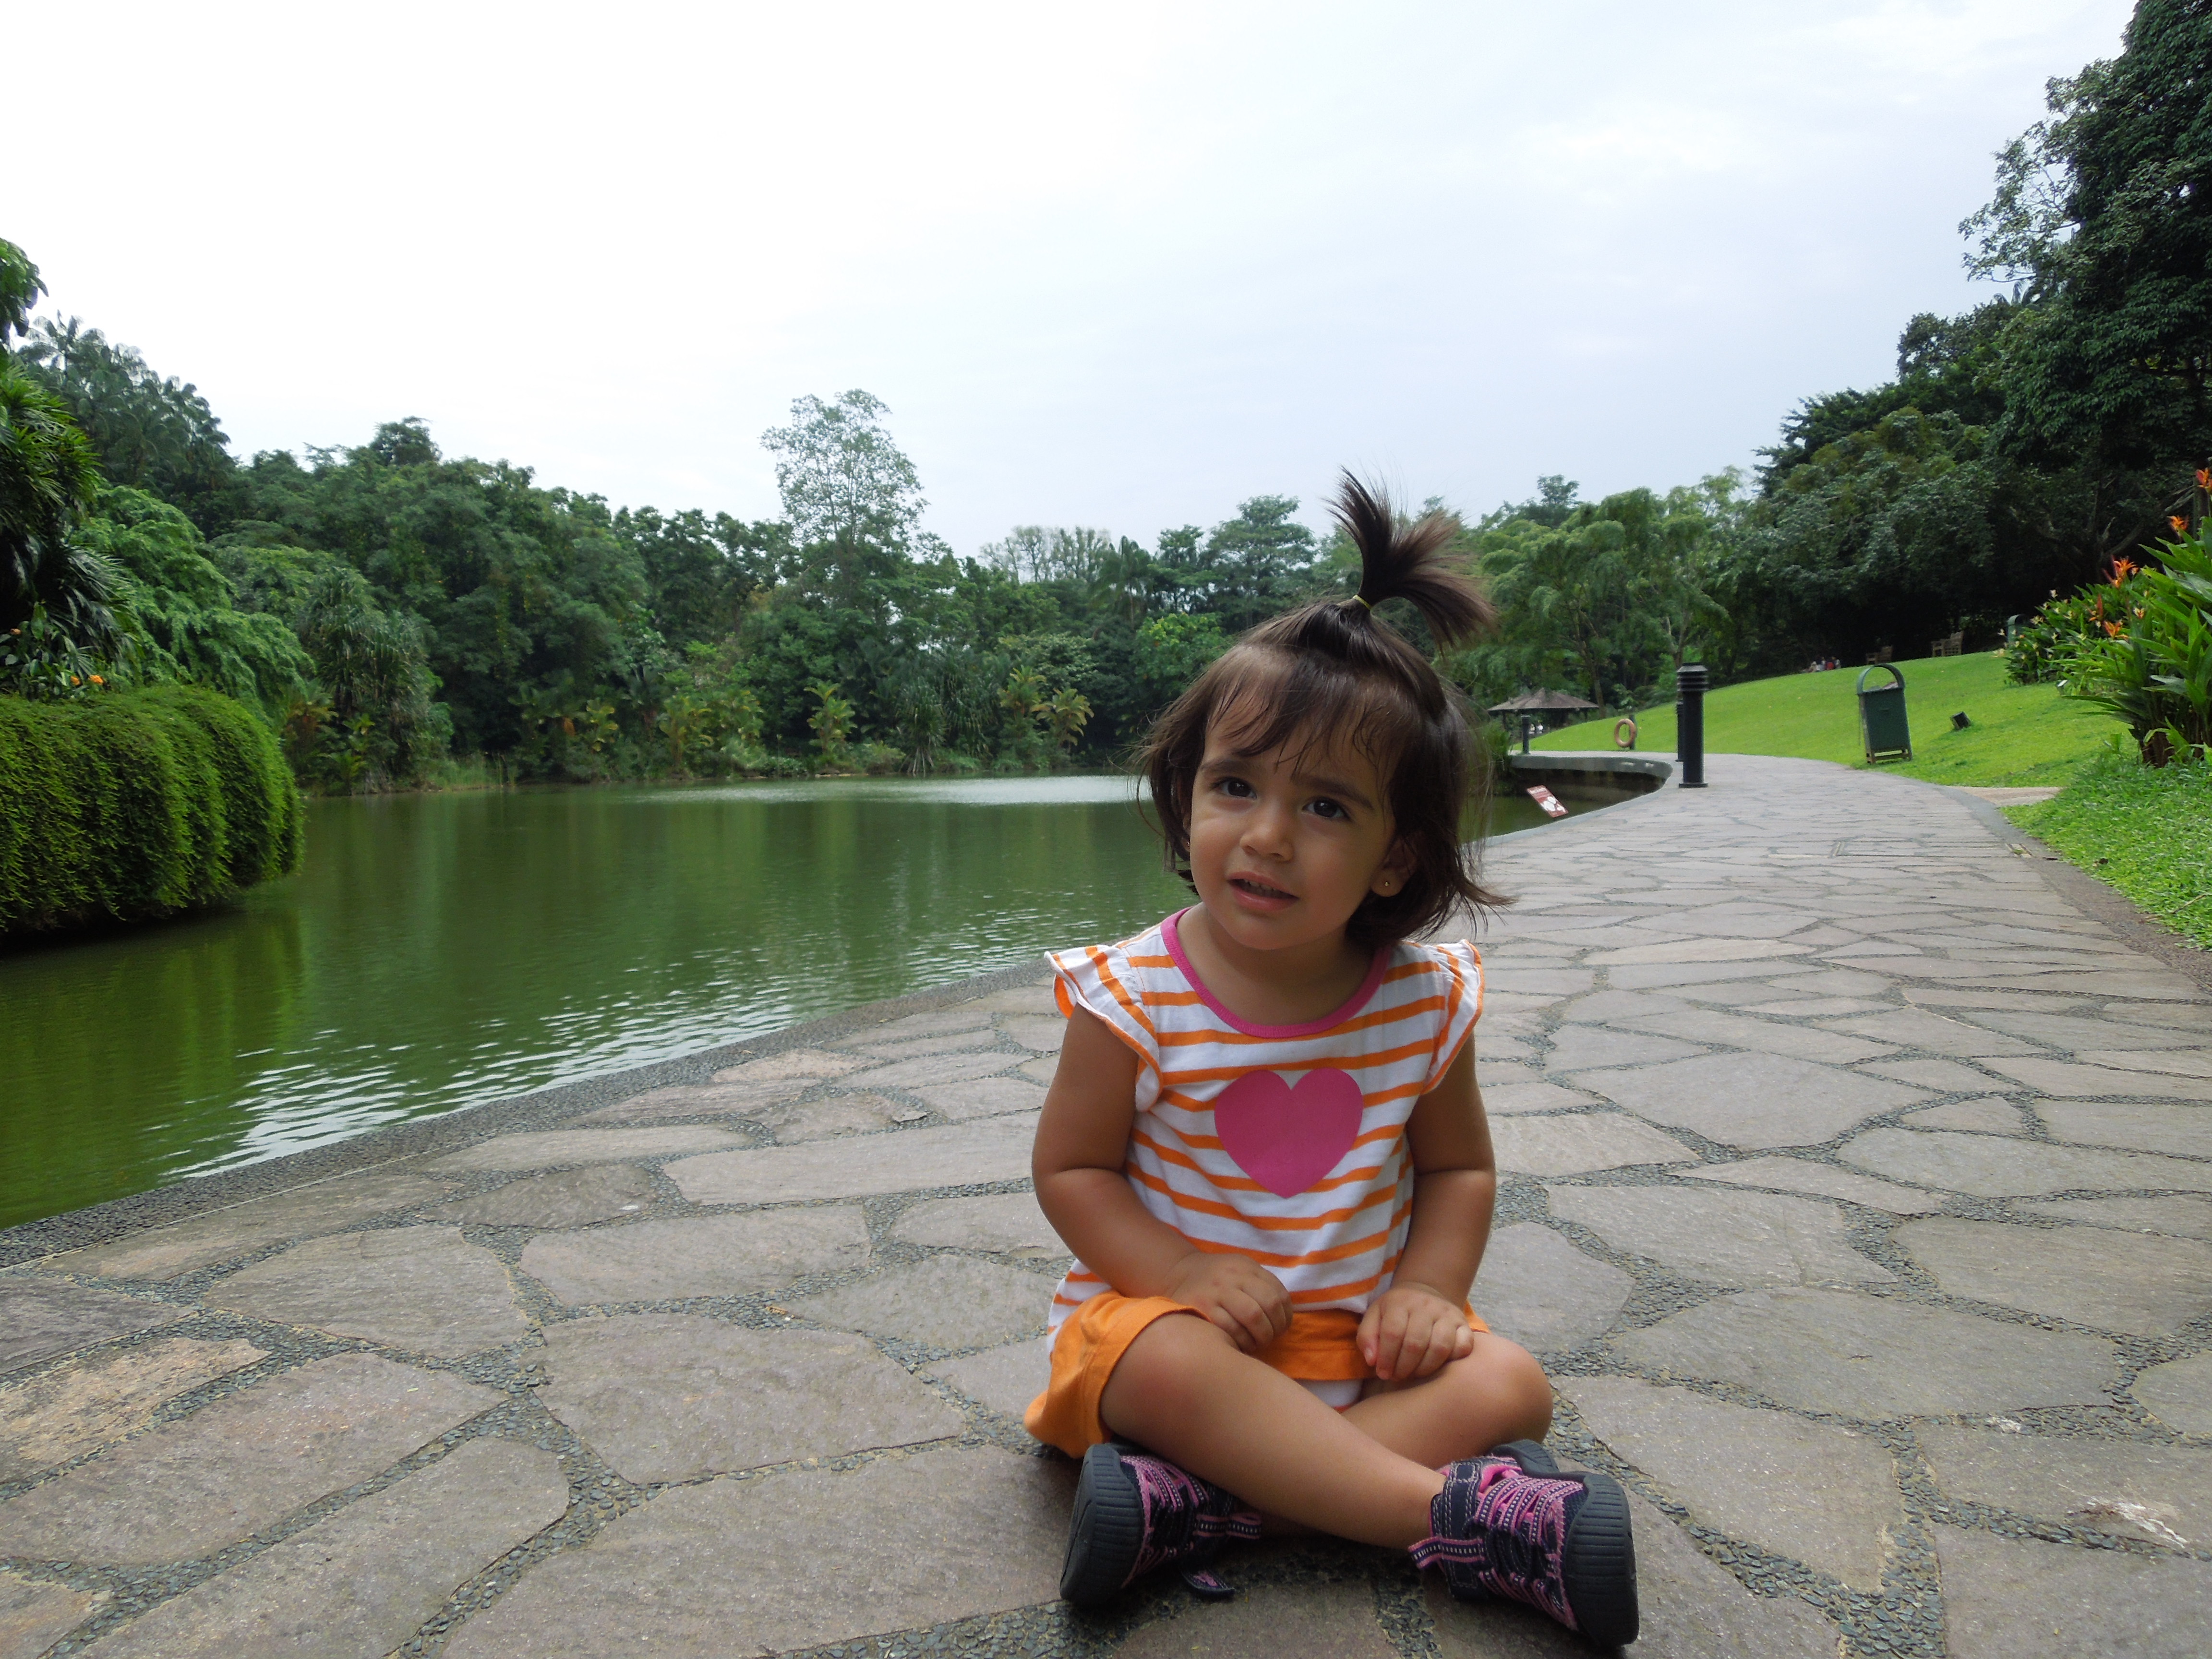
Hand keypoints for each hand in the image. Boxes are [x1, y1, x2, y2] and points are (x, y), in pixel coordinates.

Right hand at [1162, 1251, 1292, 1353]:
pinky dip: (1242, 1341)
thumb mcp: (1238, 1269)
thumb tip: (1284, 1313)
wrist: (1177, 1274)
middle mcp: (1233, 1276)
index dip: (1285, 1315)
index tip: (1281, 1327)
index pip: (1278, 1292)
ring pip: (1253, 1316)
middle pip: (1268, 1304)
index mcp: (1246, 1267)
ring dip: (1261, 1336)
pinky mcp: (1202, 1308)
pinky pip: (1231, 1329)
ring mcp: (1217, 1291)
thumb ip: (1260, 1284)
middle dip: (1275, 1327)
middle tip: (1270, 1338)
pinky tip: (1241, 1345)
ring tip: (1257, 1343)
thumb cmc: (1215, 1278)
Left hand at [1357, 1281, 1474, 1382]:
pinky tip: (1437, 1366)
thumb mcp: (1374, 1316)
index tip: (1383, 1373)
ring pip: (1440, 1347)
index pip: (1393, 1333)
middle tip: (1397, 1377)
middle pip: (1415, 1343)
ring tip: (1414, 1375)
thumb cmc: (1395, 1312)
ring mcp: (1448, 1314)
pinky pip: (1463, 1347)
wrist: (1424, 1294)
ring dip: (1424, 1369)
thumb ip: (1367, 1337)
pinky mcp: (1464, 1324)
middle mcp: (1426, 1305)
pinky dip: (1451, 1361)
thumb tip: (1372, 1361)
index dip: (1386, 1358)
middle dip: (1403, 1367)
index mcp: (1400, 1302)